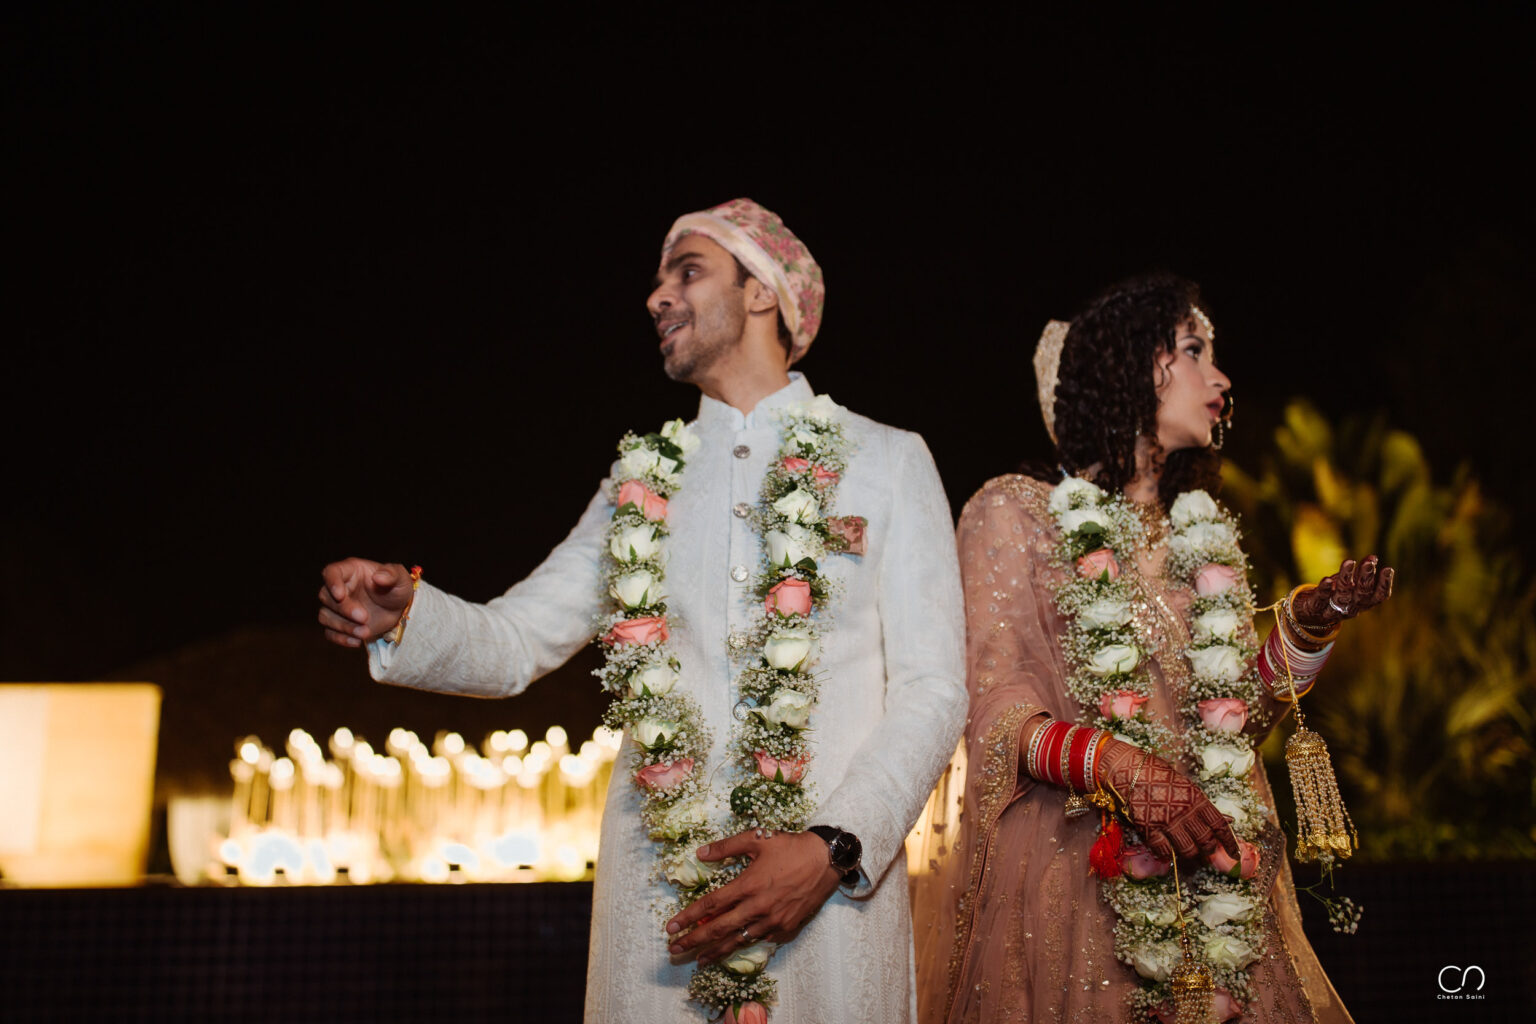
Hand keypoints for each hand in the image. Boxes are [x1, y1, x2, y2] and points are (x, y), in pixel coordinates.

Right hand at [317, 558, 415, 646]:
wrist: (399, 610)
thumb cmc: (397, 588)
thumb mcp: (401, 579)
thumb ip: (392, 574)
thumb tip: (378, 576)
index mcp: (351, 571)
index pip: (331, 572)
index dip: (332, 583)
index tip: (340, 595)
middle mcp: (340, 587)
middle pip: (326, 597)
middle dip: (344, 609)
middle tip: (364, 617)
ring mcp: (337, 607)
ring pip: (325, 616)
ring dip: (343, 626)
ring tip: (365, 632)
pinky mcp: (339, 624)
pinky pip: (330, 632)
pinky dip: (341, 639)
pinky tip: (357, 642)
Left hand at [664, 829, 840, 964]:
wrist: (826, 860)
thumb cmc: (791, 846)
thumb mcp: (757, 838)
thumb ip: (726, 846)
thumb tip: (700, 853)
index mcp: (748, 885)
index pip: (711, 906)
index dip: (688, 918)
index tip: (670, 927)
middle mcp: (757, 907)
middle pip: (719, 930)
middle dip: (693, 941)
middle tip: (674, 949)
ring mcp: (772, 921)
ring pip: (738, 941)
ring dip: (716, 951)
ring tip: (699, 960)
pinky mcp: (786, 927)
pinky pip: (760, 939)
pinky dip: (745, 943)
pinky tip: (734, 946)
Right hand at [1098, 739, 1237, 861]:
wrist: (1128, 769)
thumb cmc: (1157, 773)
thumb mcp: (1185, 784)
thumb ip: (1201, 804)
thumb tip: (1224, 820)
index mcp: (1197, 799)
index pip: (1220, 826)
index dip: (1229, 842)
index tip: (1234, 852)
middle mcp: (1185, 812)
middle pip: (1206, 842)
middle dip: (1208, 849)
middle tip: (1205, 850)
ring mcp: (1167, 822)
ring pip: (1188, 850)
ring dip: (1189, 853)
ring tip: (1186, 850)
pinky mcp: (1149, 829)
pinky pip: (1163, 851)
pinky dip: (1166, 854)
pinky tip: (1165, 850)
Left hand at [1292, 555, 1394, 630]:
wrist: (1312, 614)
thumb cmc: (1337, 594)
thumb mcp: (1351, 582)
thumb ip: (1362, 571)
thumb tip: (1373, 557)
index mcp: (1364, 603)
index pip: (1379, 596)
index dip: (1385, 584)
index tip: (1388, 569)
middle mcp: (1352, 608)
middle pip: (1361, 594)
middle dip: (1365, 578)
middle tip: (1368, 563)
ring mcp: (1334, 610)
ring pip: (1342, 595)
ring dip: (1346, 578)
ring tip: (1349, 562)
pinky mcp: (1316, 608)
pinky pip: (1321, 599)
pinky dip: (1325, 590)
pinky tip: (1327, 579)